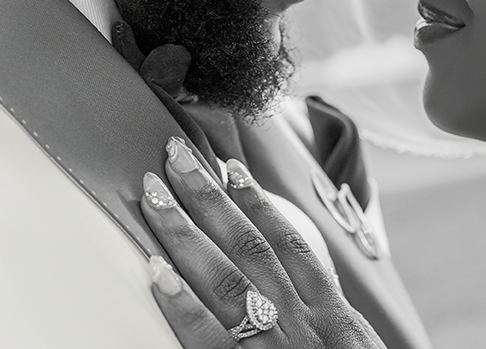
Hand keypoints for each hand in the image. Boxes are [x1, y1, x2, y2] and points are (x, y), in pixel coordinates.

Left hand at [141, 136, 384, 348]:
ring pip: (226, 277)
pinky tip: (154, 273)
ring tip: (153, 194)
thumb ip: (325, 320)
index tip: (230, 166)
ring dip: (185, 231)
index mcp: (332, 315)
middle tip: (174, 155)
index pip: (291, 242)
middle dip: (208, 197)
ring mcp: (278, 345)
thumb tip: (297, 292)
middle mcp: (305, 321)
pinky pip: (209, 337)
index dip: (258, 201)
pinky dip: (181, 304)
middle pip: (250, 245)